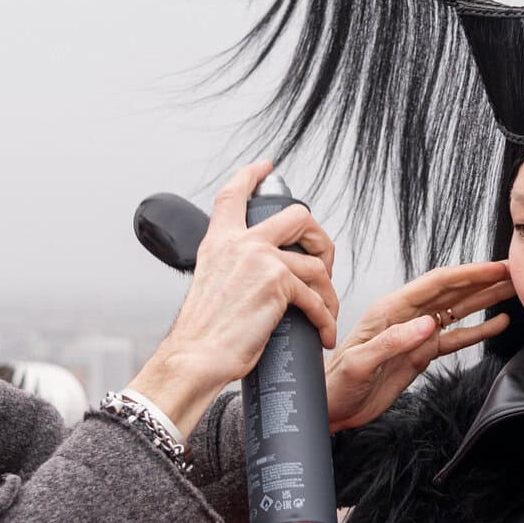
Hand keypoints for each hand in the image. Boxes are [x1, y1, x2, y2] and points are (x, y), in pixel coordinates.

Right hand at [128, 160, 340, 435]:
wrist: (195, 357)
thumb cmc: (203, 334)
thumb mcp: (211, 286)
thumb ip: (233, 269)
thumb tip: (257, 277)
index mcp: (219, 242)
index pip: (234, 195)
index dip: (251, 175)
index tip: (265, 165)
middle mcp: (240, 243)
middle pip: (298, 216)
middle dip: (319, 238)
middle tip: (321, 262)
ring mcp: (261, 259)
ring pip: (316, 264)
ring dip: (328, 293)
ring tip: (325, 314)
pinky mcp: (278, 284)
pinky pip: (317, 298)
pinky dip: (325, 319)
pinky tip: (323, 333)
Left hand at [324, 261, 512, 431]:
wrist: (331, 408)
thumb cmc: (335, 384)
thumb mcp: (359, 364)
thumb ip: (392, 342)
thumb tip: (427, 324)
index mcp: (390, 311)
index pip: (436, 284)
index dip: (468, 274)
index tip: (495, 268)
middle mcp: (406, 316)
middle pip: (452, 291)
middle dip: (484, 280)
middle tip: (514, 272)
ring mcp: (416, 334)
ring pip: (457, 310)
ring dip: (485, 299)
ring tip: (512, 290)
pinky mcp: (421, 352)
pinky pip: (454, 337)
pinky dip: (477, 330)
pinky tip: (497, 323)